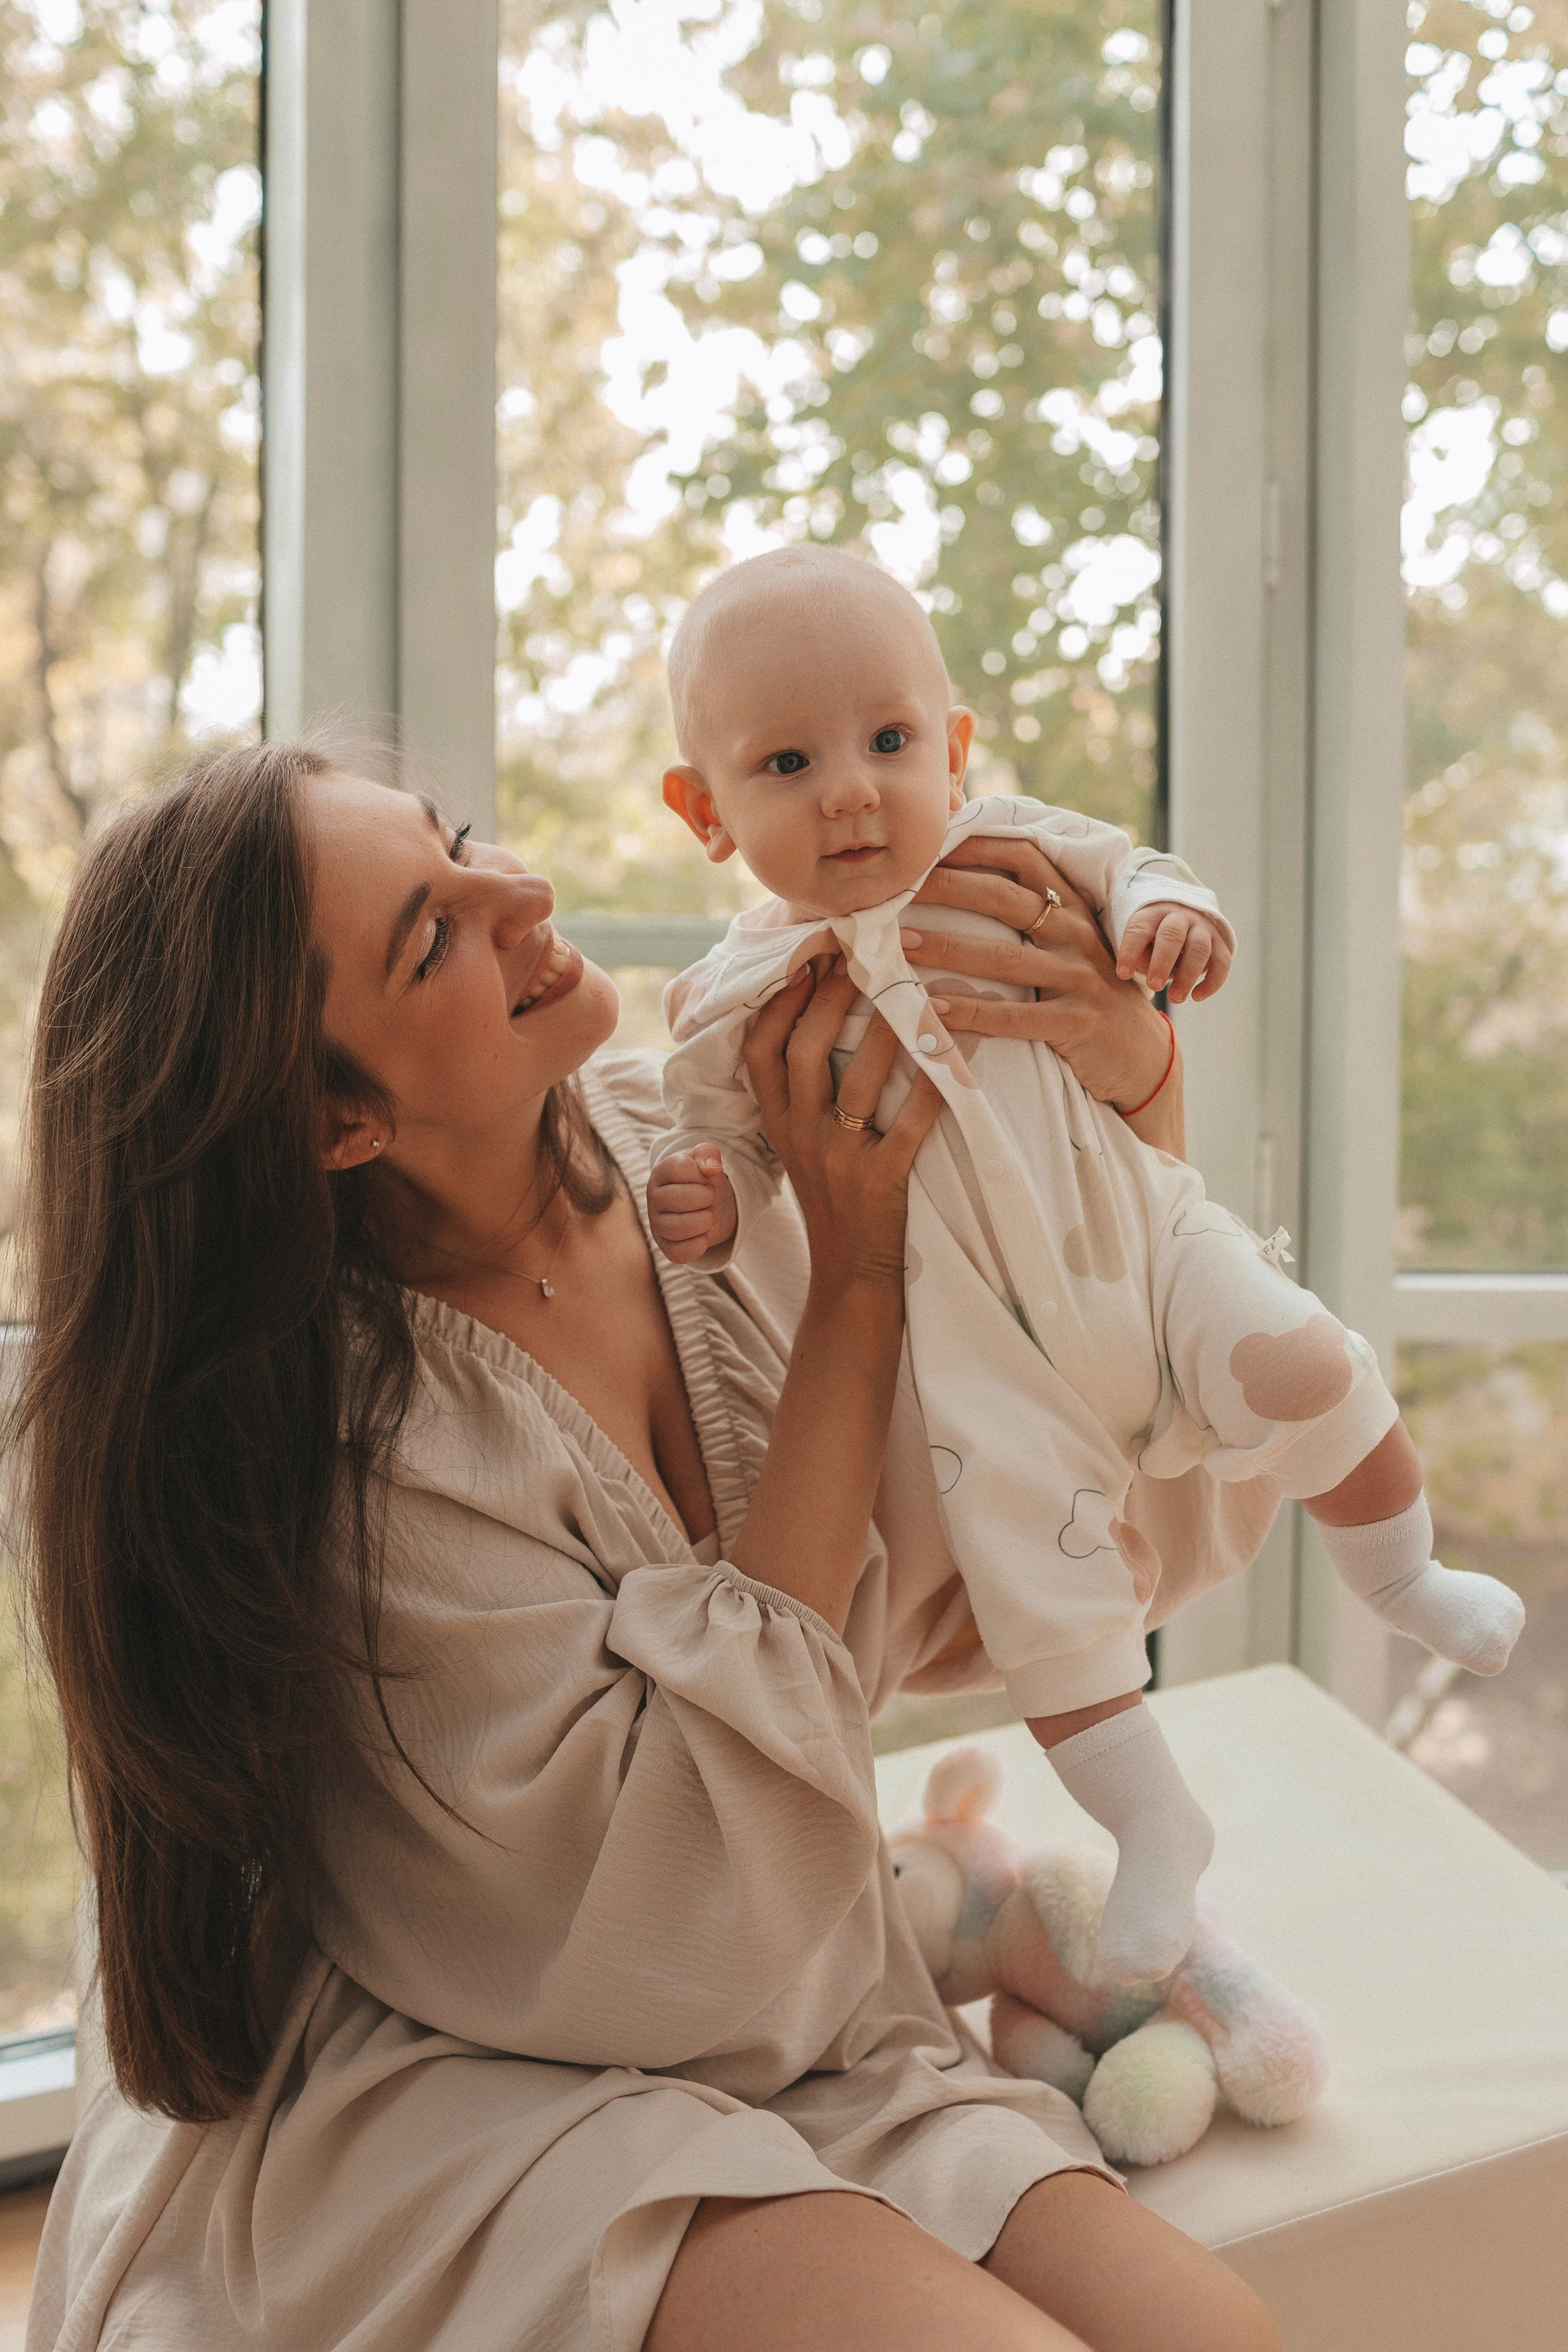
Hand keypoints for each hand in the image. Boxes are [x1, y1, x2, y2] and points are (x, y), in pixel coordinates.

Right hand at [648, 1148, 738, 1265]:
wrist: (704, 1204)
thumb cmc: (702, 1179)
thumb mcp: (706, 1159)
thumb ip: (708, 1153)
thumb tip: (711, 1168)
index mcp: (661, 1173)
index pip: (679, 1168)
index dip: (701, 1173)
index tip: (707, 1178)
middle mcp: (653, 1198)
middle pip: (677, 1199)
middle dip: (706, 1198)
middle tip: (712, 1198)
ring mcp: (656, 1224)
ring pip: (676, 1228)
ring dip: (704, 1222)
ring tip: (709, 1217)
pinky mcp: (665, 1247)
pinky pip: (679, 1253)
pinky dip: (699, 1245)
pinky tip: (704, 1235)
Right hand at [743, 954, 940, 1289]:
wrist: (851, 1275)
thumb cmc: (834, 1199)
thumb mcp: (801, 1146)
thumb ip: (802, 1096)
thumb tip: (821, 1021)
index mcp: (779, 1125)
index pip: (760, 1054)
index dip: (779, 1004)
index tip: (804, 962)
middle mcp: (801, 1137)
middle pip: (805, 1053)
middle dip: (829, 999)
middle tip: (858, 956)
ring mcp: (839, 1160)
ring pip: (859, 1082)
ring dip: (885, 1029)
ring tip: (912, 987)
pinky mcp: (882, 1181)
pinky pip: (912, 1123)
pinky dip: (936, 1084)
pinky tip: (958, 1048)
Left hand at [902, 837, 1173, 1119]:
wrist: (1142, 1056)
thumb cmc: (1088, 994)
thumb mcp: (1068, 947)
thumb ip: (1032, 916)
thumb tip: (965, 881)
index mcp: (1072, 908)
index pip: (1026, 858)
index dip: (978, 845)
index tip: (930, 842)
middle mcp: (1077, 936)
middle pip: (1006, 899)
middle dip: (949, 887)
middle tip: (898, 886)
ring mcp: (1079, 979)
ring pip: (1005, 958)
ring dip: (948, 948)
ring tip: (902, 943)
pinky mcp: (1076, 1023)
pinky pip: (1015, 1017)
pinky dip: (971, 1012)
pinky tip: (934, 1007)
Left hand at [1116, 903, 1230, 1003]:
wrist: (1186, 918)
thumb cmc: (1154, 937)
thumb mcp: (1142, 940)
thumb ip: (1141, 955)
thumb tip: (1147, 970)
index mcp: (1153, 913)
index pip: (1139, 928)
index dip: (1130, 951)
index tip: (1123, 974)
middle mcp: (1180, 917)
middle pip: (1172, 936)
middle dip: (1162, 962)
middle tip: (1154, 985)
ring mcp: (1203, 928)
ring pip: (1199, 949)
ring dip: (1187, 975)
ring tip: (1175, 998)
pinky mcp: (1220, 943)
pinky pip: (1221, 961)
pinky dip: (1212, 982)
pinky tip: (1196, 997)